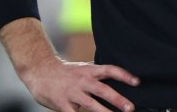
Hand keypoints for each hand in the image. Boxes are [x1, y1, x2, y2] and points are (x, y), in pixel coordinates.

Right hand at [19, 57, 139, 111]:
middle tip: (130, 108)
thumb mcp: (82, 69)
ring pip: (90, 104)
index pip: (110, 70)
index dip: (124, 75)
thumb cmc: (64, 72)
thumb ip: (96, 75)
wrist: (39, 69)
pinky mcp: (61, 103)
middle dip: (117, 99)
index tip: (137, 82)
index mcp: (89, 71)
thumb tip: (116, 79)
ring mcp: (72, 92)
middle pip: (103, 89)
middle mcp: (82, 81)